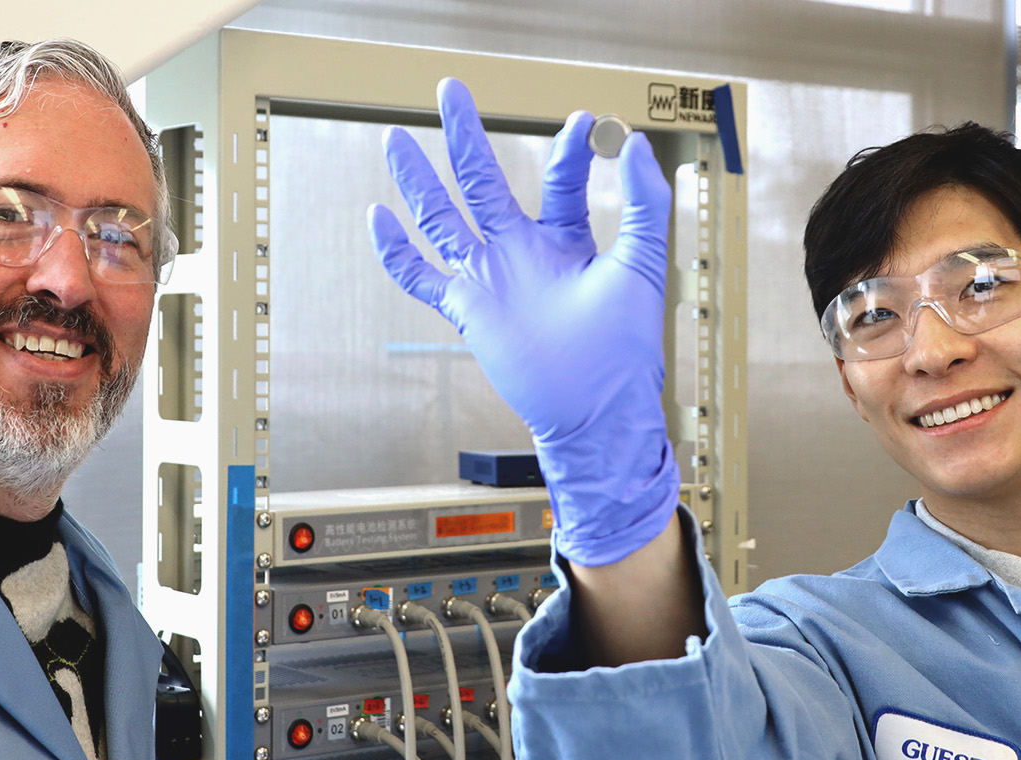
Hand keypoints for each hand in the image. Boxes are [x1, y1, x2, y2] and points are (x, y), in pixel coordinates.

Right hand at [368, 78, 678, 565]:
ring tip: (396, 139)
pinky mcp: (469, 308)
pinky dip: (396, 252)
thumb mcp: (642, 263)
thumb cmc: (625, 349)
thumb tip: (635, 144)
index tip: (587, 122)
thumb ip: (644, 202)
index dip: (571, 148)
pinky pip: (422, 277)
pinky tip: (376, 218)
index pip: (559, 179)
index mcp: (565, 240)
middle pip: (484, 180)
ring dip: (419, 180)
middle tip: (450, 90)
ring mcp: (491, 278)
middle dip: (466, 135)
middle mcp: (521, 252)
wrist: (597, 409)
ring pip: (443, 218)